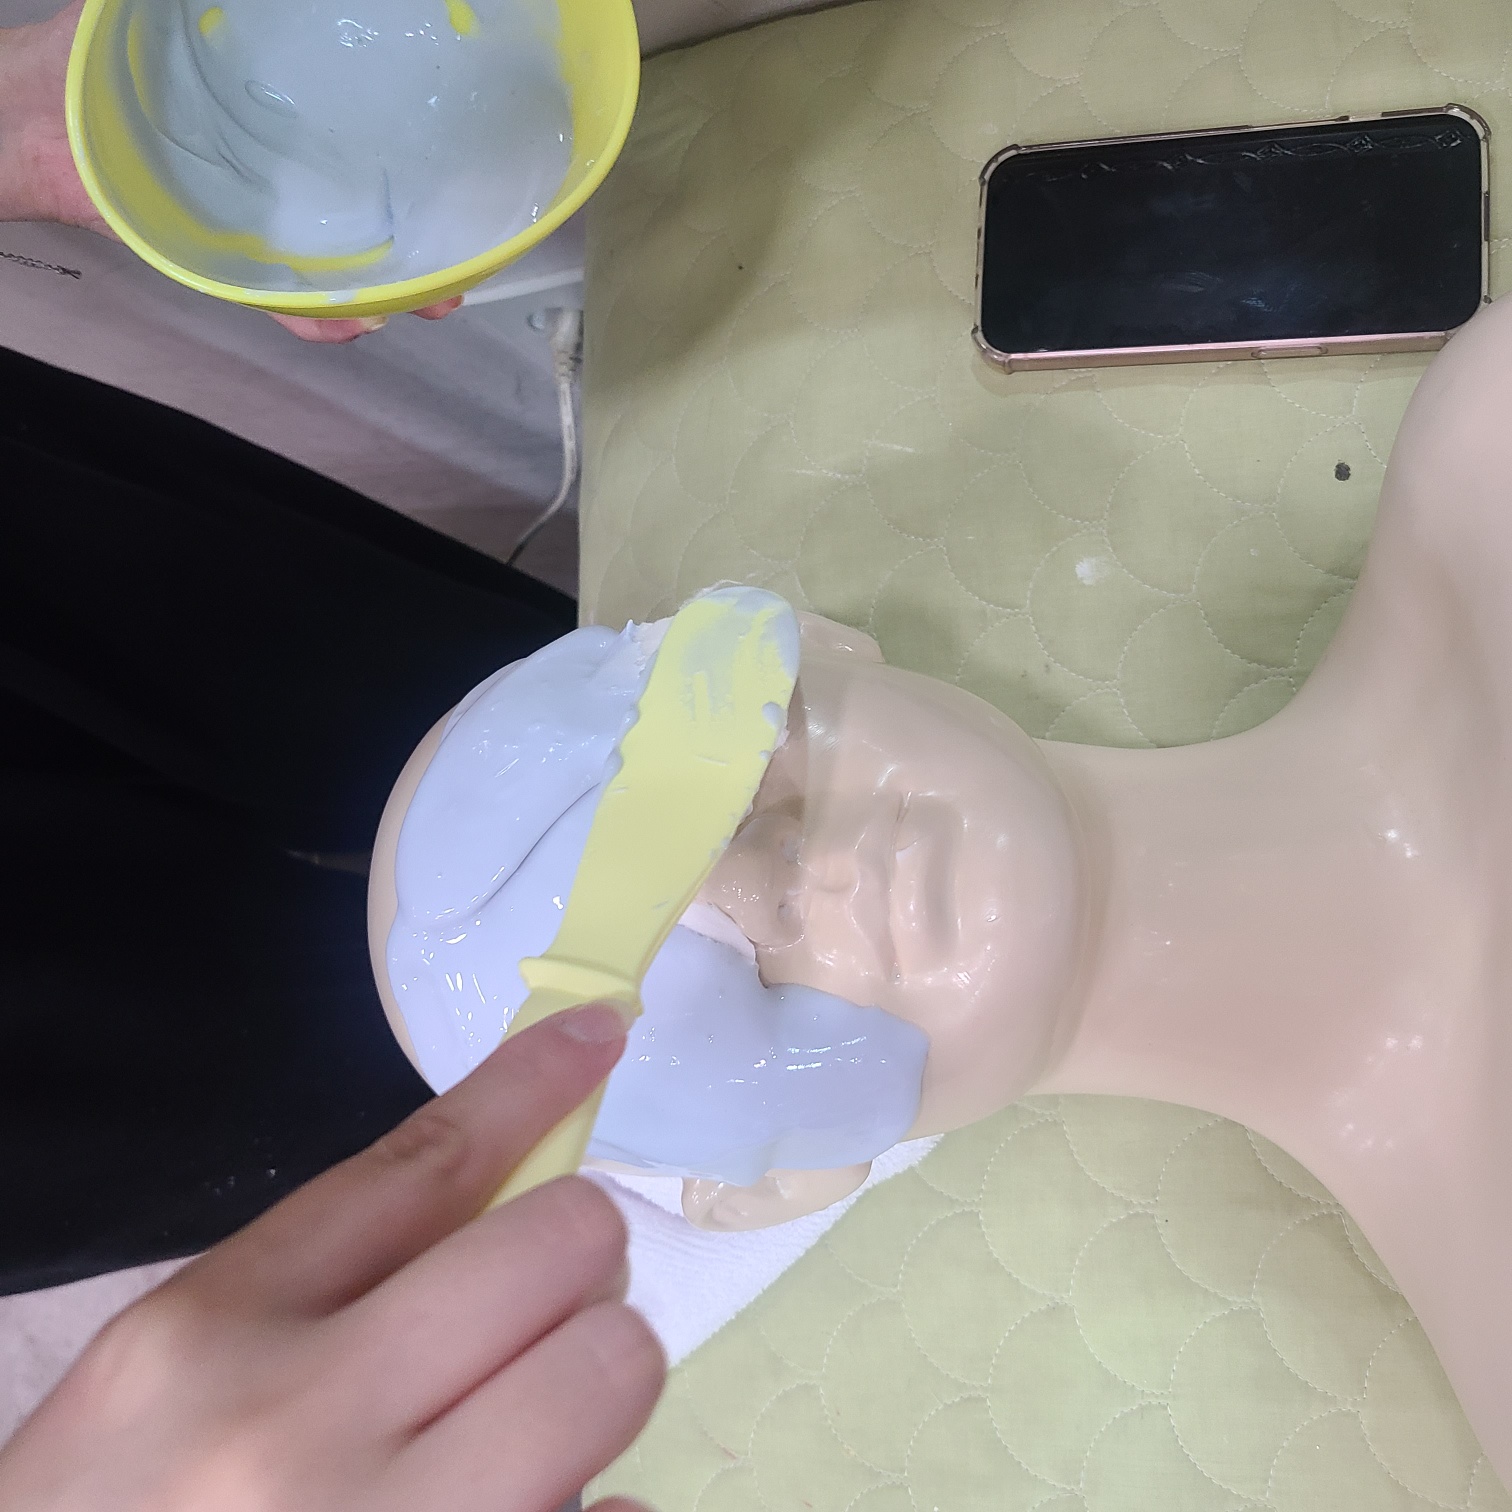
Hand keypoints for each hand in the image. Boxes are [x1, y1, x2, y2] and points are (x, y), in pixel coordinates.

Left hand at [0, 1, 463, 342]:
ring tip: (423, 304)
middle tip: (454, 279)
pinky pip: (279, 299)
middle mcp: (278, 179)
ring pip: (337, 270)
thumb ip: (253, 19)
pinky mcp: (220, 260)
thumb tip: (332, 4)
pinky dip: (315, 319)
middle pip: (368, 224)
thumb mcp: (185, 20)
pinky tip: (349, 325)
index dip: (420, 182)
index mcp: (280, 125)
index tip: (460, 198)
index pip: (366, 155)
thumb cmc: (97, 66)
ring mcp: (254, 223)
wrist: (30, 125)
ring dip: (386, 296)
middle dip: (420, 257)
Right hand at [0, 1003, 663, 1511]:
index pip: (421, 1164)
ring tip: (544, 1407)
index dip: (529, 1085)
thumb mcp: (177, 1378)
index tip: (598, 1035)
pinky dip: (603, 1502)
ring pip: (609, 1368)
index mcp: (214, 1330)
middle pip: (553, 1246)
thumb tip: (513, 1226)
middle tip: (553, 1300)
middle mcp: (293, 1425)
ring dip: (602, 1370)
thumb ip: (325, 1289)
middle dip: (582, 1254)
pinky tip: (552, 1506)